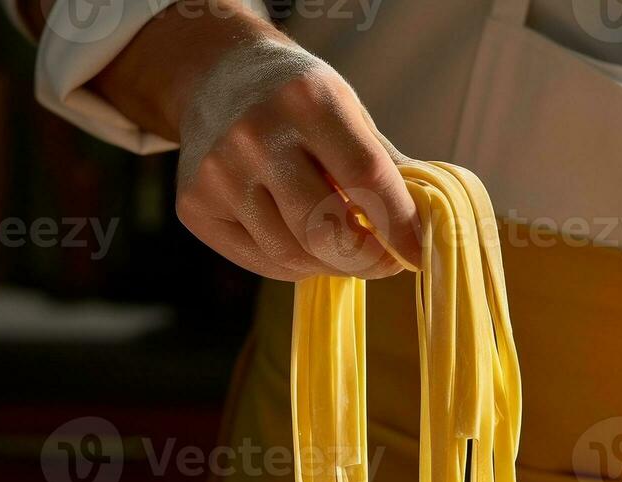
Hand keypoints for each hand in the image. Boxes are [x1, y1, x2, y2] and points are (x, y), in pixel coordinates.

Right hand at [91, 2, 419, 281]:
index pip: (366, 176)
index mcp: (307, 100)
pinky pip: (263, 261)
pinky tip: (303, 241)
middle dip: (366, 259)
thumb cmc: (297, 101)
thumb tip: (426, 228)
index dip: (399, 225)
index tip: (417, 254)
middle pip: (324, 228)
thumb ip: (386, 167)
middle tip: (384, 263)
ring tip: (343, 247)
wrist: (218, 78)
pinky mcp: (195, 206)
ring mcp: (219, 173)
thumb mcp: (347, 112)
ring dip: (330, 264)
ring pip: (293, 255)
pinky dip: (295, 264)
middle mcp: (256, 134)